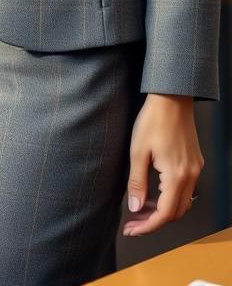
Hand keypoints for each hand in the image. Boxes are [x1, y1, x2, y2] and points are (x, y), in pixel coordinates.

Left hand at [123, 94, 202, 235]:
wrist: (172, 97)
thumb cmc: (153, 119)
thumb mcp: (138, 151)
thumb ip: (137, 183)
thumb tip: (136, 208)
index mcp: (176, 176)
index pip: (165, 214)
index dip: (148, 226)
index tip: (132, 230)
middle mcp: (190, 175)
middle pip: (176, 212)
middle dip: (154, 221)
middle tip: (134, 222)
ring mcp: (195, 168)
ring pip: (182, 202)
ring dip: (163, 210)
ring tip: (141, 209)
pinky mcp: (195, 161)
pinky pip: (186, 189)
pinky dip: (171, 196)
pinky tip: (155, 192)